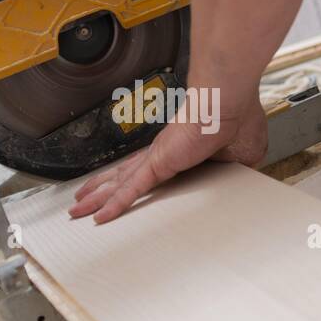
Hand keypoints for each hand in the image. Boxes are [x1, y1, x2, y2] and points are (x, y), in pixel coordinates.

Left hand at [69, 94, 266, 222]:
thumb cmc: (237, 118)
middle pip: (124, 177)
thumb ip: (232, 171)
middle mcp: (162, 154)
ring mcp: (157, 159)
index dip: (134, 182)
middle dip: (101, 191)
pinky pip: (131, 190)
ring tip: (77, 210)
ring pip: (119, 184)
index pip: (150, 171)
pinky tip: (100, 217)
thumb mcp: (242, 156)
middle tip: (83, 202)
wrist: (227, 103)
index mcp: (182, 151)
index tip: (123, 192)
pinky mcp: (157, 164)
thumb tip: (238, 182)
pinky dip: (115, 204)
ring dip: (97, 198)